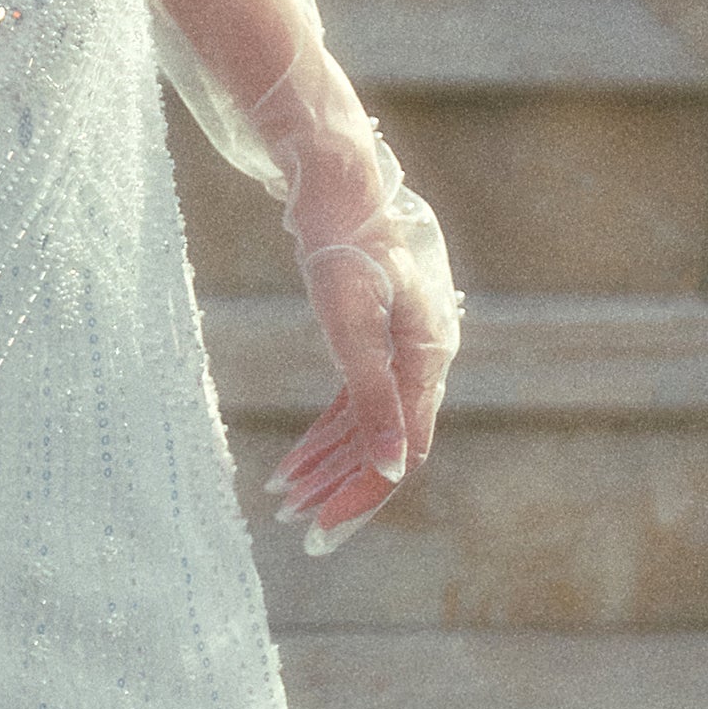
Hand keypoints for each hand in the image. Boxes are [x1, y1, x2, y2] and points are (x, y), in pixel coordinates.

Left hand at [264, 181, 461, 557]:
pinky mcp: (371, 335)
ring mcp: (398, 347)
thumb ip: (373, 397)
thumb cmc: (342, 244)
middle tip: (295, 529)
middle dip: (339, 487)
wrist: (332, 178)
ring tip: (279, 496)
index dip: (363, 493)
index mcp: (428, 357)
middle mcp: (421, 357)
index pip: (402, 449)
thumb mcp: (351, 323)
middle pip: (384, 442)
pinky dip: (323, 430)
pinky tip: (291, 460)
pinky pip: (351, 400)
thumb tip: (394, 469)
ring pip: (364, 424)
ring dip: (325, 462)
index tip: (320, 530)